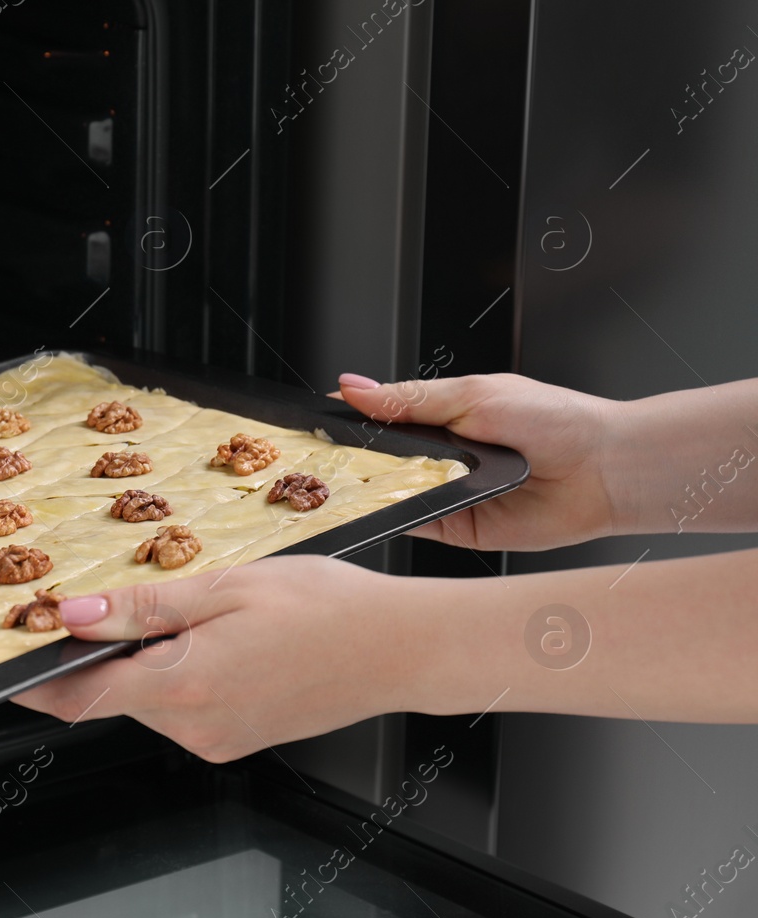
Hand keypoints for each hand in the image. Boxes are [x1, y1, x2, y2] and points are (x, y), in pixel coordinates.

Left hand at [11, 556, 416, 761]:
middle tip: (95, 602)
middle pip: (112, 695)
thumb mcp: (226, 588)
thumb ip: (142, 607)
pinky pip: (183, 707)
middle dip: (94, 655)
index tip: (1, 660)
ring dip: (140, 661)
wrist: (401, 647)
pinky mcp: (236, 740)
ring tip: (178, 611)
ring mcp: (218, 740)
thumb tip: (72, 615)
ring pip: (148, 699)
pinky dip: (175, 674)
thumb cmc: (329, 609)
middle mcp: (196, 728)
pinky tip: (210, 637)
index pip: (79, 697)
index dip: (32, 680)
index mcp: (186, 688)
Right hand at [335, 372, 621, 550]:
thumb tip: (353, 388)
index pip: (379, 419)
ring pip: (391, 493)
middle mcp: (441, 457)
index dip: (347, 422)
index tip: (314, 425)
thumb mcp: (471, 395)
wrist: (604, 468)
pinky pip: (414, 523)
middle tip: (319, 459)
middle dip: (352, 460)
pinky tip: (382, 505)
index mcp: (441, 417)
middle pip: (379, 460)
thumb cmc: (554, 420)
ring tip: (347, 483)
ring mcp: (446, 493)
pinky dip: (395, 517)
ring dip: (373, 488)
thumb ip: (407, 398)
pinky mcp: (456, 528)